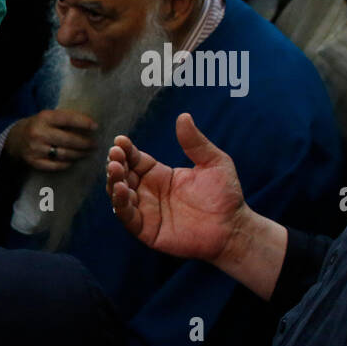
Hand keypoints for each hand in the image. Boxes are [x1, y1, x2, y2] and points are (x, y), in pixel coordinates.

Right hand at [3, 109, 98, 170]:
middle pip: (68, 140)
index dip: (84, 123)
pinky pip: (55, 166)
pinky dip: (66, 164)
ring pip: (64, 154)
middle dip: (85, 143)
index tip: (95, 127)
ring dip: (79, 155)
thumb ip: (65, 119)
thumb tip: (91, 127)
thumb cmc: (39, 126)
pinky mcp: (34, 161)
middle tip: (94, 145)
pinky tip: (72, 161)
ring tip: (86, 153)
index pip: (68, 119)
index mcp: (44, 117)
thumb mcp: (48, 117)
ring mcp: (35, 149)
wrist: (15, 139)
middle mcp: (39, 133)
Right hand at [106, 113, 245, 261]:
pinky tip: (120, 190)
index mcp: (161, 175)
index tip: (120, 141)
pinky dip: (120, 203)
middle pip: (123, 175)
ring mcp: (146, 211)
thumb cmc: (225, 196)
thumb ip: (195, 142)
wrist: (233, 227)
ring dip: (113, 181)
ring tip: (115, 170)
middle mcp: (149, 192)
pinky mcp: (146, 230)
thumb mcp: (214, 162)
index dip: (126, 151)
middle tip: (115, 156)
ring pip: (119, 195)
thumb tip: (183, 116)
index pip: (136, 160)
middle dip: (116, 164)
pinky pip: (127, 216)